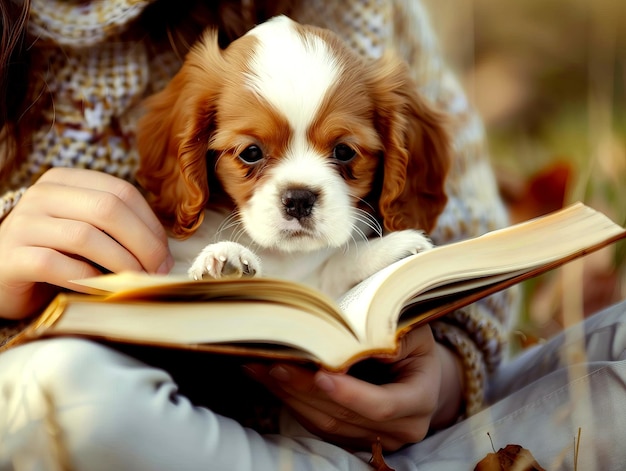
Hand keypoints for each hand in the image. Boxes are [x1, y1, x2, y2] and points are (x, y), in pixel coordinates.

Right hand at [0, 168, 173, 318]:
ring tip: (137, 281)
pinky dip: (89, 280)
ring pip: (86, 236)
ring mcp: (23, 224)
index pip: (120, 192)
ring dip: (122, 263)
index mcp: (65, 181)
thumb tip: (164, 254)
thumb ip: (117, 230)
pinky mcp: (12, 256)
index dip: (150, 224)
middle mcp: (42, 195)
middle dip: (143, 243)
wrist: (2, 275)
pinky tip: (104, 290)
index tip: (165, 254)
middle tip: (158, 271)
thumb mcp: (86, 231)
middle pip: (107, 209)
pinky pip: (58, 266)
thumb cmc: (54, 254)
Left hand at [245, 324, 464, 451]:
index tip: (321, 374)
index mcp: (420, 399)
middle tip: (274, 362)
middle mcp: (401, 428)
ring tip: (260, 367)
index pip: (383, 405)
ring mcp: (375, 440)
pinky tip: (270, 379)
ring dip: (289, 395)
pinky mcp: (352, 439)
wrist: (415, 367)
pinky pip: (316, 425)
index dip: (350, 393)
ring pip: (325, 424)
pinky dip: (291, 401)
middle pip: (344, 415)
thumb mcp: (408, 329)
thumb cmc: (410, 340)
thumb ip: (385, 335)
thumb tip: (343, 341)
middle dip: (305, 388)